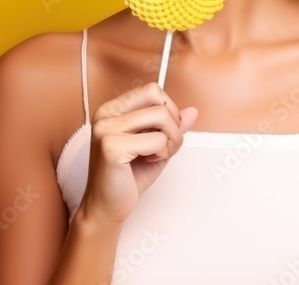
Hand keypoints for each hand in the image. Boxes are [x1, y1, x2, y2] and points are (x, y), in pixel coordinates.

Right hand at [79, 81, 197, 226]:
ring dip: (170, 140)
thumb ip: (173, 127)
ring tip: (157, 155)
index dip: (168, 110)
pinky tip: (148, 161)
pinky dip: (161, 153)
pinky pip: (157, 140)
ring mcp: (106, 129)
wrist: (107, 207)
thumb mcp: (156, 146)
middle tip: (164, 148)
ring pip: (162, 117)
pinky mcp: (111, 147)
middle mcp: (106, 114)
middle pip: (159, 102)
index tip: (165, 132)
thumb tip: (192, 111)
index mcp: (112, 109)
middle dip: (173, 126)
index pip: (152, 90)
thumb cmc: (128, 177)